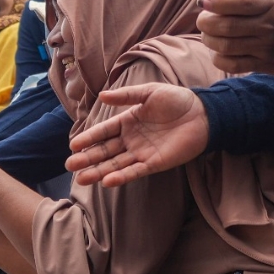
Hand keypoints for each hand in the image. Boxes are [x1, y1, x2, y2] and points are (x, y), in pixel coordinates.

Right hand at [65, 83, 208, 186]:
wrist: (204, 114)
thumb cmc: (177, 100)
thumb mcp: (150, 92)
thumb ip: (127, 96)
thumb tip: (102, 94)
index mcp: (126, 122)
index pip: (103, 132)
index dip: (89, 138)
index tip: (73, 145)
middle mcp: (130, 140)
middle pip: (104, 151)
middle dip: (87, 159)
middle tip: (70, 165)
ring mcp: (141, 153)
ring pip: (115, 165)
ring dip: (98, 172)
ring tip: (81, 179)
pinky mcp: (154, 164)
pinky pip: (135, 172)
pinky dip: (122, 177)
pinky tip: (107, 182)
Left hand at [197, 0, 273, 74]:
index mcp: (273, 3)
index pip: (241, 3)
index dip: (218, 3)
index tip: (204, 2)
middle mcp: (269, 27)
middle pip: (227, 27)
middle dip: (206, 22)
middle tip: (202, 19)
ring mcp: (266, 47)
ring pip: (225, 46)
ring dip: (208, 39)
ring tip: (208, 33)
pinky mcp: (263, 64)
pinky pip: (231, 64)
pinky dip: (217, 57)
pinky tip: (217, 50)